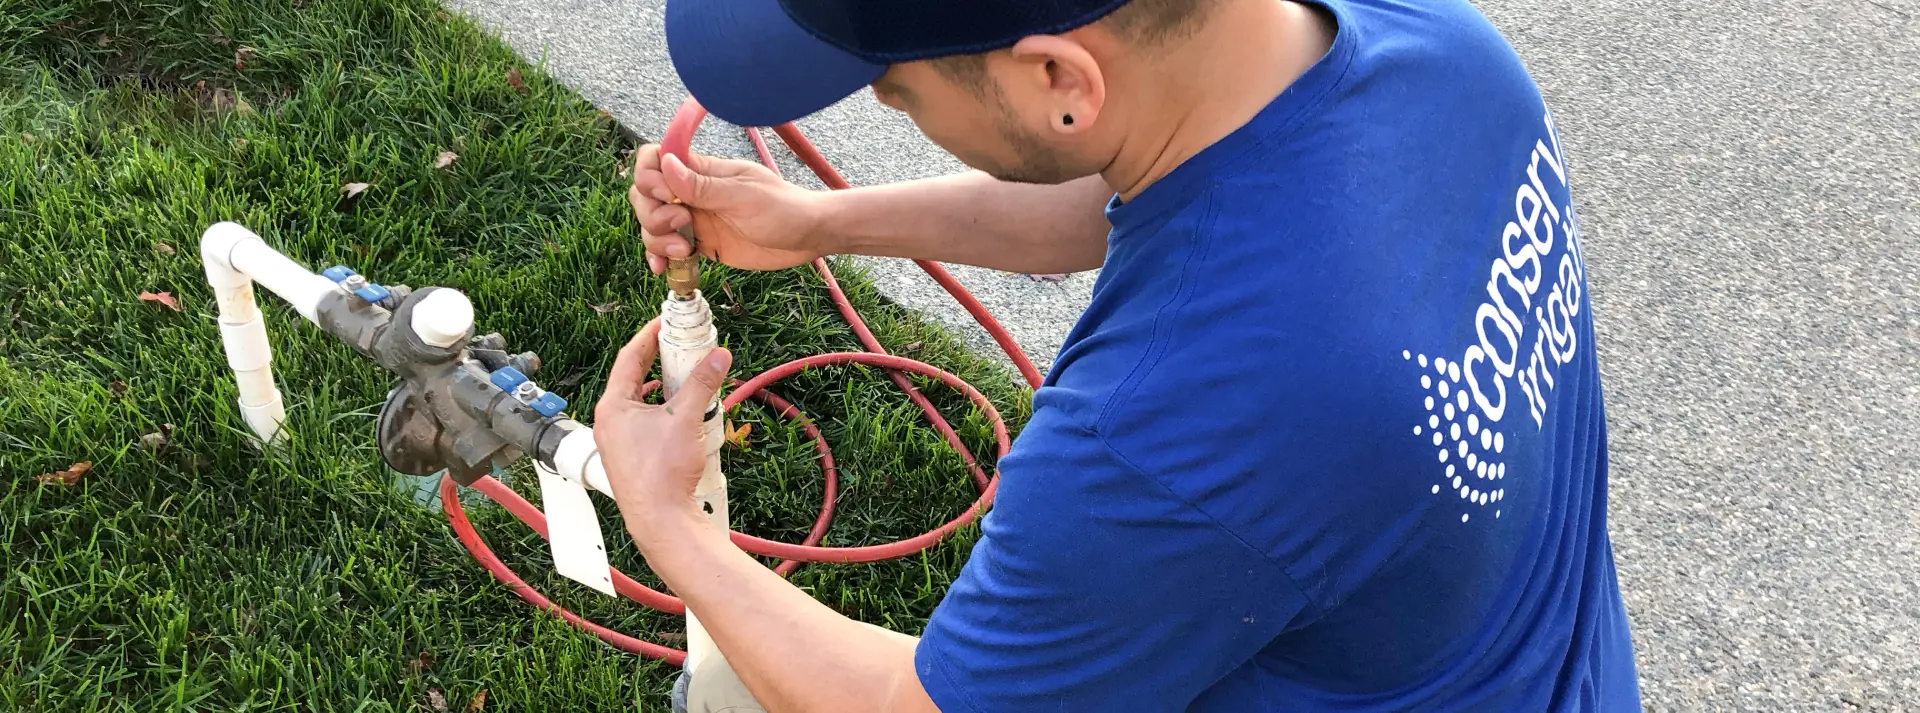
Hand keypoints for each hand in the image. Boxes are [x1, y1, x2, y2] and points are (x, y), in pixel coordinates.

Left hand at [592, 318, 733, 543]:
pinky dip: (664, 413)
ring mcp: (618, 443)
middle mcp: (610, 423)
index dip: (648, 337)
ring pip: (641, 404)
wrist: (661, 521)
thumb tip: (718, 357)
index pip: (628, 358)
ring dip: (664, 390)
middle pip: (634, 380)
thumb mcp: (687, 418)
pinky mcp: (631, 459)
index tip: (665, 324)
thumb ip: (703, 383)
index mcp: (613, 407)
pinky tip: (683, 417)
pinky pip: (645, 425)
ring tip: (688, 381)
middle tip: (681, 348)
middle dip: (660, 362)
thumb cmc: (662, 474)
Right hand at [628, 144, 830, 272]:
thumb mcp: (743, 197)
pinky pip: (667, 248)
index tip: (666, 195)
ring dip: (656, 238)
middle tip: (683, 225)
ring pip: (652, 223)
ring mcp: (694, 219)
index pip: (655, 158)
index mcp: (702, 170)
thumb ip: (703, 185)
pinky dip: (658, 257)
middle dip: (652, 213)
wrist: (807, 237)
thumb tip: (666, 163)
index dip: (649, 176)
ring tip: (683, 250)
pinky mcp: (700, 244)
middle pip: (645, 195)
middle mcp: (692, 193)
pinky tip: (663, 270)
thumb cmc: (783, 209)